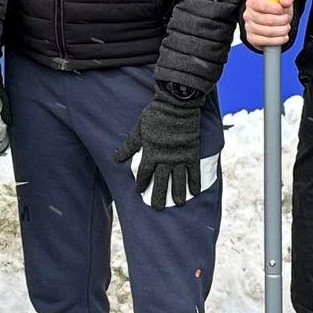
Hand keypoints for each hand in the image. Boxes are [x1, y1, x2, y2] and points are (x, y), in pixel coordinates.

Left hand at [113, 89, 207, 210]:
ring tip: (179, 204)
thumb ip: (130, 145)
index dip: (141, 183)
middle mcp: (165, 159)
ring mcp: (179, 157)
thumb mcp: (139, 129)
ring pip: (178, 179)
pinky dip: (195, 181)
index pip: (144, 173)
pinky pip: (194, 171)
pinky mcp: (192, 153)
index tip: (140, 191)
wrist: (177, 105)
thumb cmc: (156, 115)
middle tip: (158, 207)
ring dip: (178, 192)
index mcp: (150, 153)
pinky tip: (195, 191)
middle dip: (159, 195)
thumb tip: (117, 158)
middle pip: (161, 181)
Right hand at [242, 0, 293, 50]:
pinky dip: (278, 40)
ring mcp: (248, 27)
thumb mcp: (283, 0)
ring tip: (286, 27)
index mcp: (253, 2)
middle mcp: (248, 14)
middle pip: (266, 19)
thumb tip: (285, 1)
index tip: (282, 9)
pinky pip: (266, 41)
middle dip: (282, 20)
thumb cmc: (276, 10)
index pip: (261, 5)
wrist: (273, 24)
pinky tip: (283, 36)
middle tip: (287, 19)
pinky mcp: (251, 39)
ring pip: (268, 31)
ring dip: (282, 30)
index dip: (274, 8)